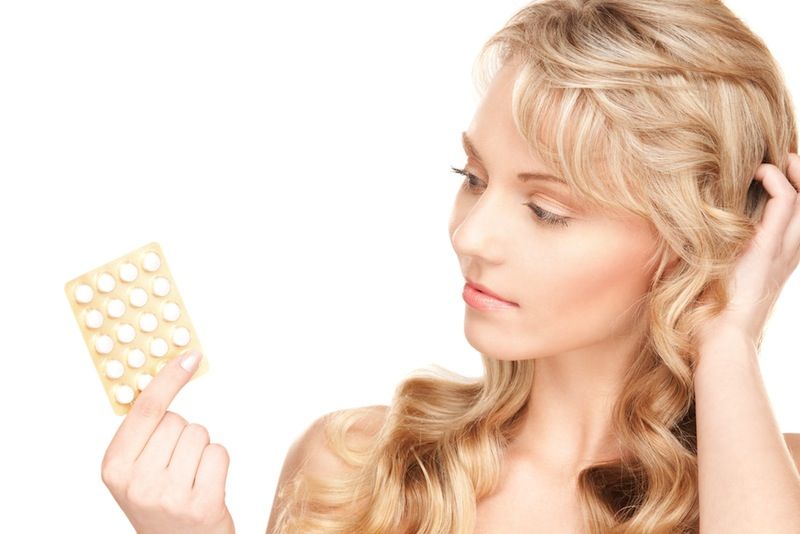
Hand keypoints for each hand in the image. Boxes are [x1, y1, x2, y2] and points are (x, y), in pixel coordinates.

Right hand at [100, 350, 233, 533]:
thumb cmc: (160, 504)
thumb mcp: (135, 472)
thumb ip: (143, 433)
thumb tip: (166, 378)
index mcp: (114, 467)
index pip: (146, 409)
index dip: (169, 379)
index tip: (189, 357)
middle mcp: (137, 482)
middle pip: (178, 420)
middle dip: (182, 435)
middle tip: (176, 467)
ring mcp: (169, 495)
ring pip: (200, 434)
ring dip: (201, 450)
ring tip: (190, 478)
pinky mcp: (201, 505)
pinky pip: (218, 453)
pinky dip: (217, 464)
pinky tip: (205, 487)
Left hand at [695, 153, 799, 346]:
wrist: (718, 340)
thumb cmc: (706, 317)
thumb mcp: (706, 276)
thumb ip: (701, 255)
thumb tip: (671, 237)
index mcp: (773, 259)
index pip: (793, 217)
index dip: (789, 190)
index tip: (767, 170)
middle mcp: (785, 252)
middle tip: (781, 157)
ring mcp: (781, 250)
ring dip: (794, 171)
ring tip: (775, 158)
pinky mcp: (769, 248)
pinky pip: (787, 201)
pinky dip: (775, 180)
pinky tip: (756, 172)